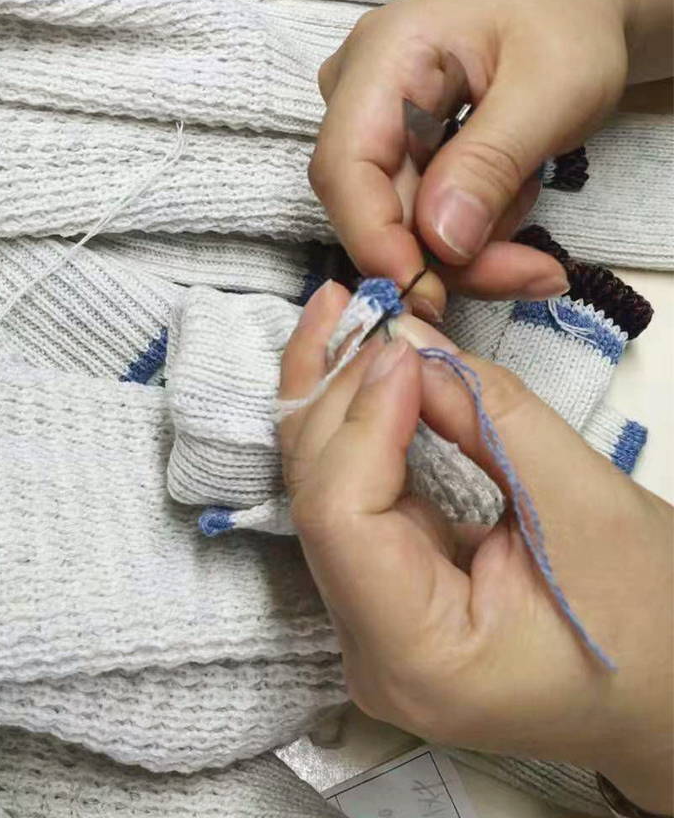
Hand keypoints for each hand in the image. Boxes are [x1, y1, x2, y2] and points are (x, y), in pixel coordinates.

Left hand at [279, 281, 673, 813]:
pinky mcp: (379, 594)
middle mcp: (367, 651)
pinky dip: (350, 427)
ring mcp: (365, 624)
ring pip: (320, 490)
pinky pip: (346, 497)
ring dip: (328, 398)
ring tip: (338, 315)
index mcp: (416, 657)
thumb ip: (487, 415)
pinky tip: (351, 368)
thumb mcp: (581, 503)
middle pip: (318, 497)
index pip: (342, 518)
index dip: (361, 418)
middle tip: (350, 302)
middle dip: (331, 391)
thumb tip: (407, 339)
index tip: (399, 344)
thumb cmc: (656, 618)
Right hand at [309, 0, 672, 320]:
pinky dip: (469, 238)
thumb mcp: (554, 88)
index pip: (343, 163)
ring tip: (538, 227)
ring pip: (395, 224)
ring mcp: (367, 127)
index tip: (425, 291)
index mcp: (384, 53)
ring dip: (469, 250)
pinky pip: (414, 221)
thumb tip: (440, 243)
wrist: (569, 10)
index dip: (373, 235)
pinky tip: (512, 204)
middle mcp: (355, 92)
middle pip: (369, 204)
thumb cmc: (566, 28)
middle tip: (533, 275)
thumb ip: (491, 162)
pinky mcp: (388, 157)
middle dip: (444, 255)